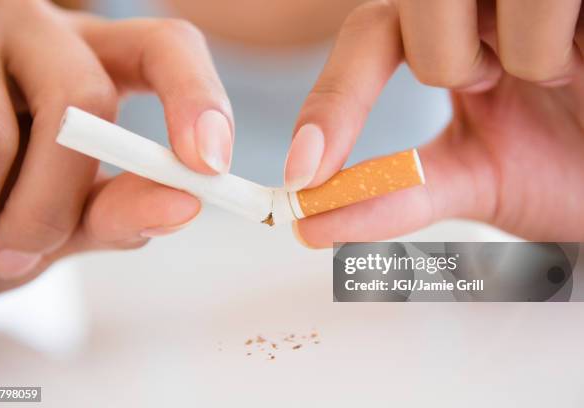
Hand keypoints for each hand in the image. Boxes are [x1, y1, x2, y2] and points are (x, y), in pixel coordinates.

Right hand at [0, 0, 232, 298]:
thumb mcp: (60, 212)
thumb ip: (116, 210)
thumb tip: (183, 205)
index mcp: (90, 61)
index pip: (169, 48)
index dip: (198, 99)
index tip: (209, 166)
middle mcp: (41, 29)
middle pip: (85, 97)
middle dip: (54, 203)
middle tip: (16, 258)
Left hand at [284, 0, 583, 246]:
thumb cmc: (561, 167)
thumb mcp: (468, 181)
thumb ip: (395, 195)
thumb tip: (311, 223)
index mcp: (439, 38)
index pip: (363, 40)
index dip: (331, 104)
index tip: (303, 175)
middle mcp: (470, 3)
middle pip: (407, 5)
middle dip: (444, 61)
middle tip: (490, 86)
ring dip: (514, 59)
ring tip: (553, 77)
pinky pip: (543, 4)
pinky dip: (559, 51)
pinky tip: (580, 61)